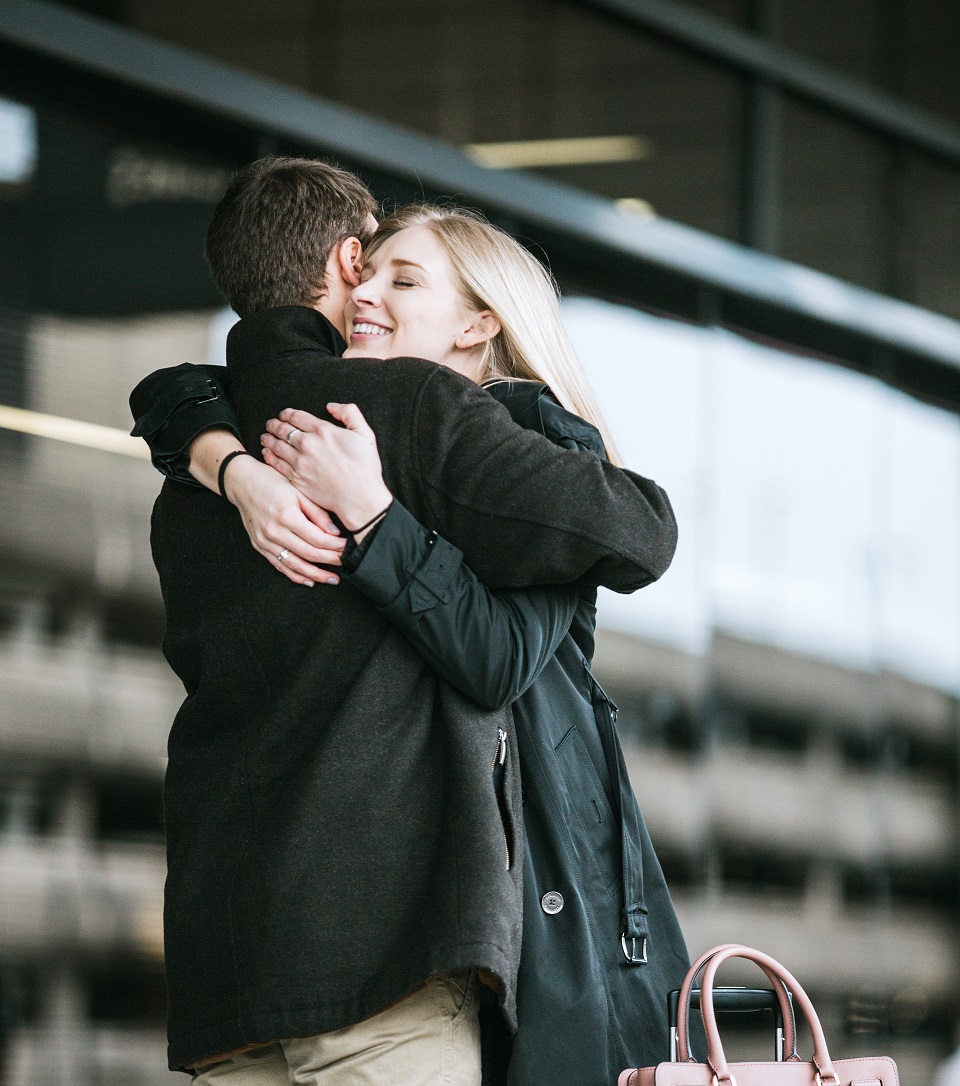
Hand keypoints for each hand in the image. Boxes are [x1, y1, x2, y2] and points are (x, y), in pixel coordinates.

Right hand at [222, 454, 345, 585]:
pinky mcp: (259, 546)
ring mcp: (265, 542)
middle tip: (346, 563)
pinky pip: (280, 566)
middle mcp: (274, 532)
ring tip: (332, 579)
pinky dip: (296, 576)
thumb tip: (335, 533)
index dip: (336, 546)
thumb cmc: (272, 482)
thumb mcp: (298, 490)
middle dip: (331, 560)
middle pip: (309, 554)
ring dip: (316, 575)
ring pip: (295, 565)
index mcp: (287, 516)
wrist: (242, 482)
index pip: (318, 538)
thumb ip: (317, 513)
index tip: (348, 547)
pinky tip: (310, 581)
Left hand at [261, 404, 392, 533]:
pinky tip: (267, 453)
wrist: (359, 497)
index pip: (297, 416)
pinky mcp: (296, 478)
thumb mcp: (365, 434)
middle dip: (274, 424)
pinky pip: (276, 463)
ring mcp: (300, 462)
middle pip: (283, 429)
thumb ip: (350, 414)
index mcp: (323, 431)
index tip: (284, 414)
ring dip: (269, 439)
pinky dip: (269, 456)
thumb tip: (331, 406)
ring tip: (265, 437)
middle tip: (271, 424)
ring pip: (276, 445)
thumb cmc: (365, 468)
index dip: (287, 413)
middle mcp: (308, 444)